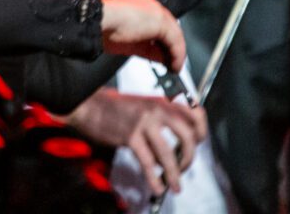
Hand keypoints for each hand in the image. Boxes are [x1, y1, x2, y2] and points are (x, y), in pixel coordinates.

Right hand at [66, 90, 208, 197]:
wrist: (88, 106)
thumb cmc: (114, 108)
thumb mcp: (143, 105)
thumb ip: (161, 117)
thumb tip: (178, 143)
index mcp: (161, 101)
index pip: (194, 112)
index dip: (201, 130)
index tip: (199, 143)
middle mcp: (156, 109)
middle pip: (187, 136)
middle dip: (189, 157)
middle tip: (184, 167)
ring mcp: (144, 123)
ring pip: (168, 154)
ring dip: (174, 174)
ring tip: (175, 186)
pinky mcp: (130, 136)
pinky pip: (149, 162)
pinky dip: (155, 178)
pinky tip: (157, 187)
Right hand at [99, 0, 186, 68]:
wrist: (98, 22)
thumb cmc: (104, 29)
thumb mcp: (130, 42)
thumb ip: (148, 49)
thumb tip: (162, 58)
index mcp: (139, 4)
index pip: (158, 23)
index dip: (162, 41)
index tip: (164, 55)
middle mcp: (150, 4)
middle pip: (169, 27)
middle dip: (172, 47)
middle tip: (171, 63)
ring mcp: (155, 11)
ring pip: (174, 34)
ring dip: (177, 53)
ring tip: (174, 67)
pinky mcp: (159, 20)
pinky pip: (174, 40)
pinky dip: (177, 55)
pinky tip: (173, 66)